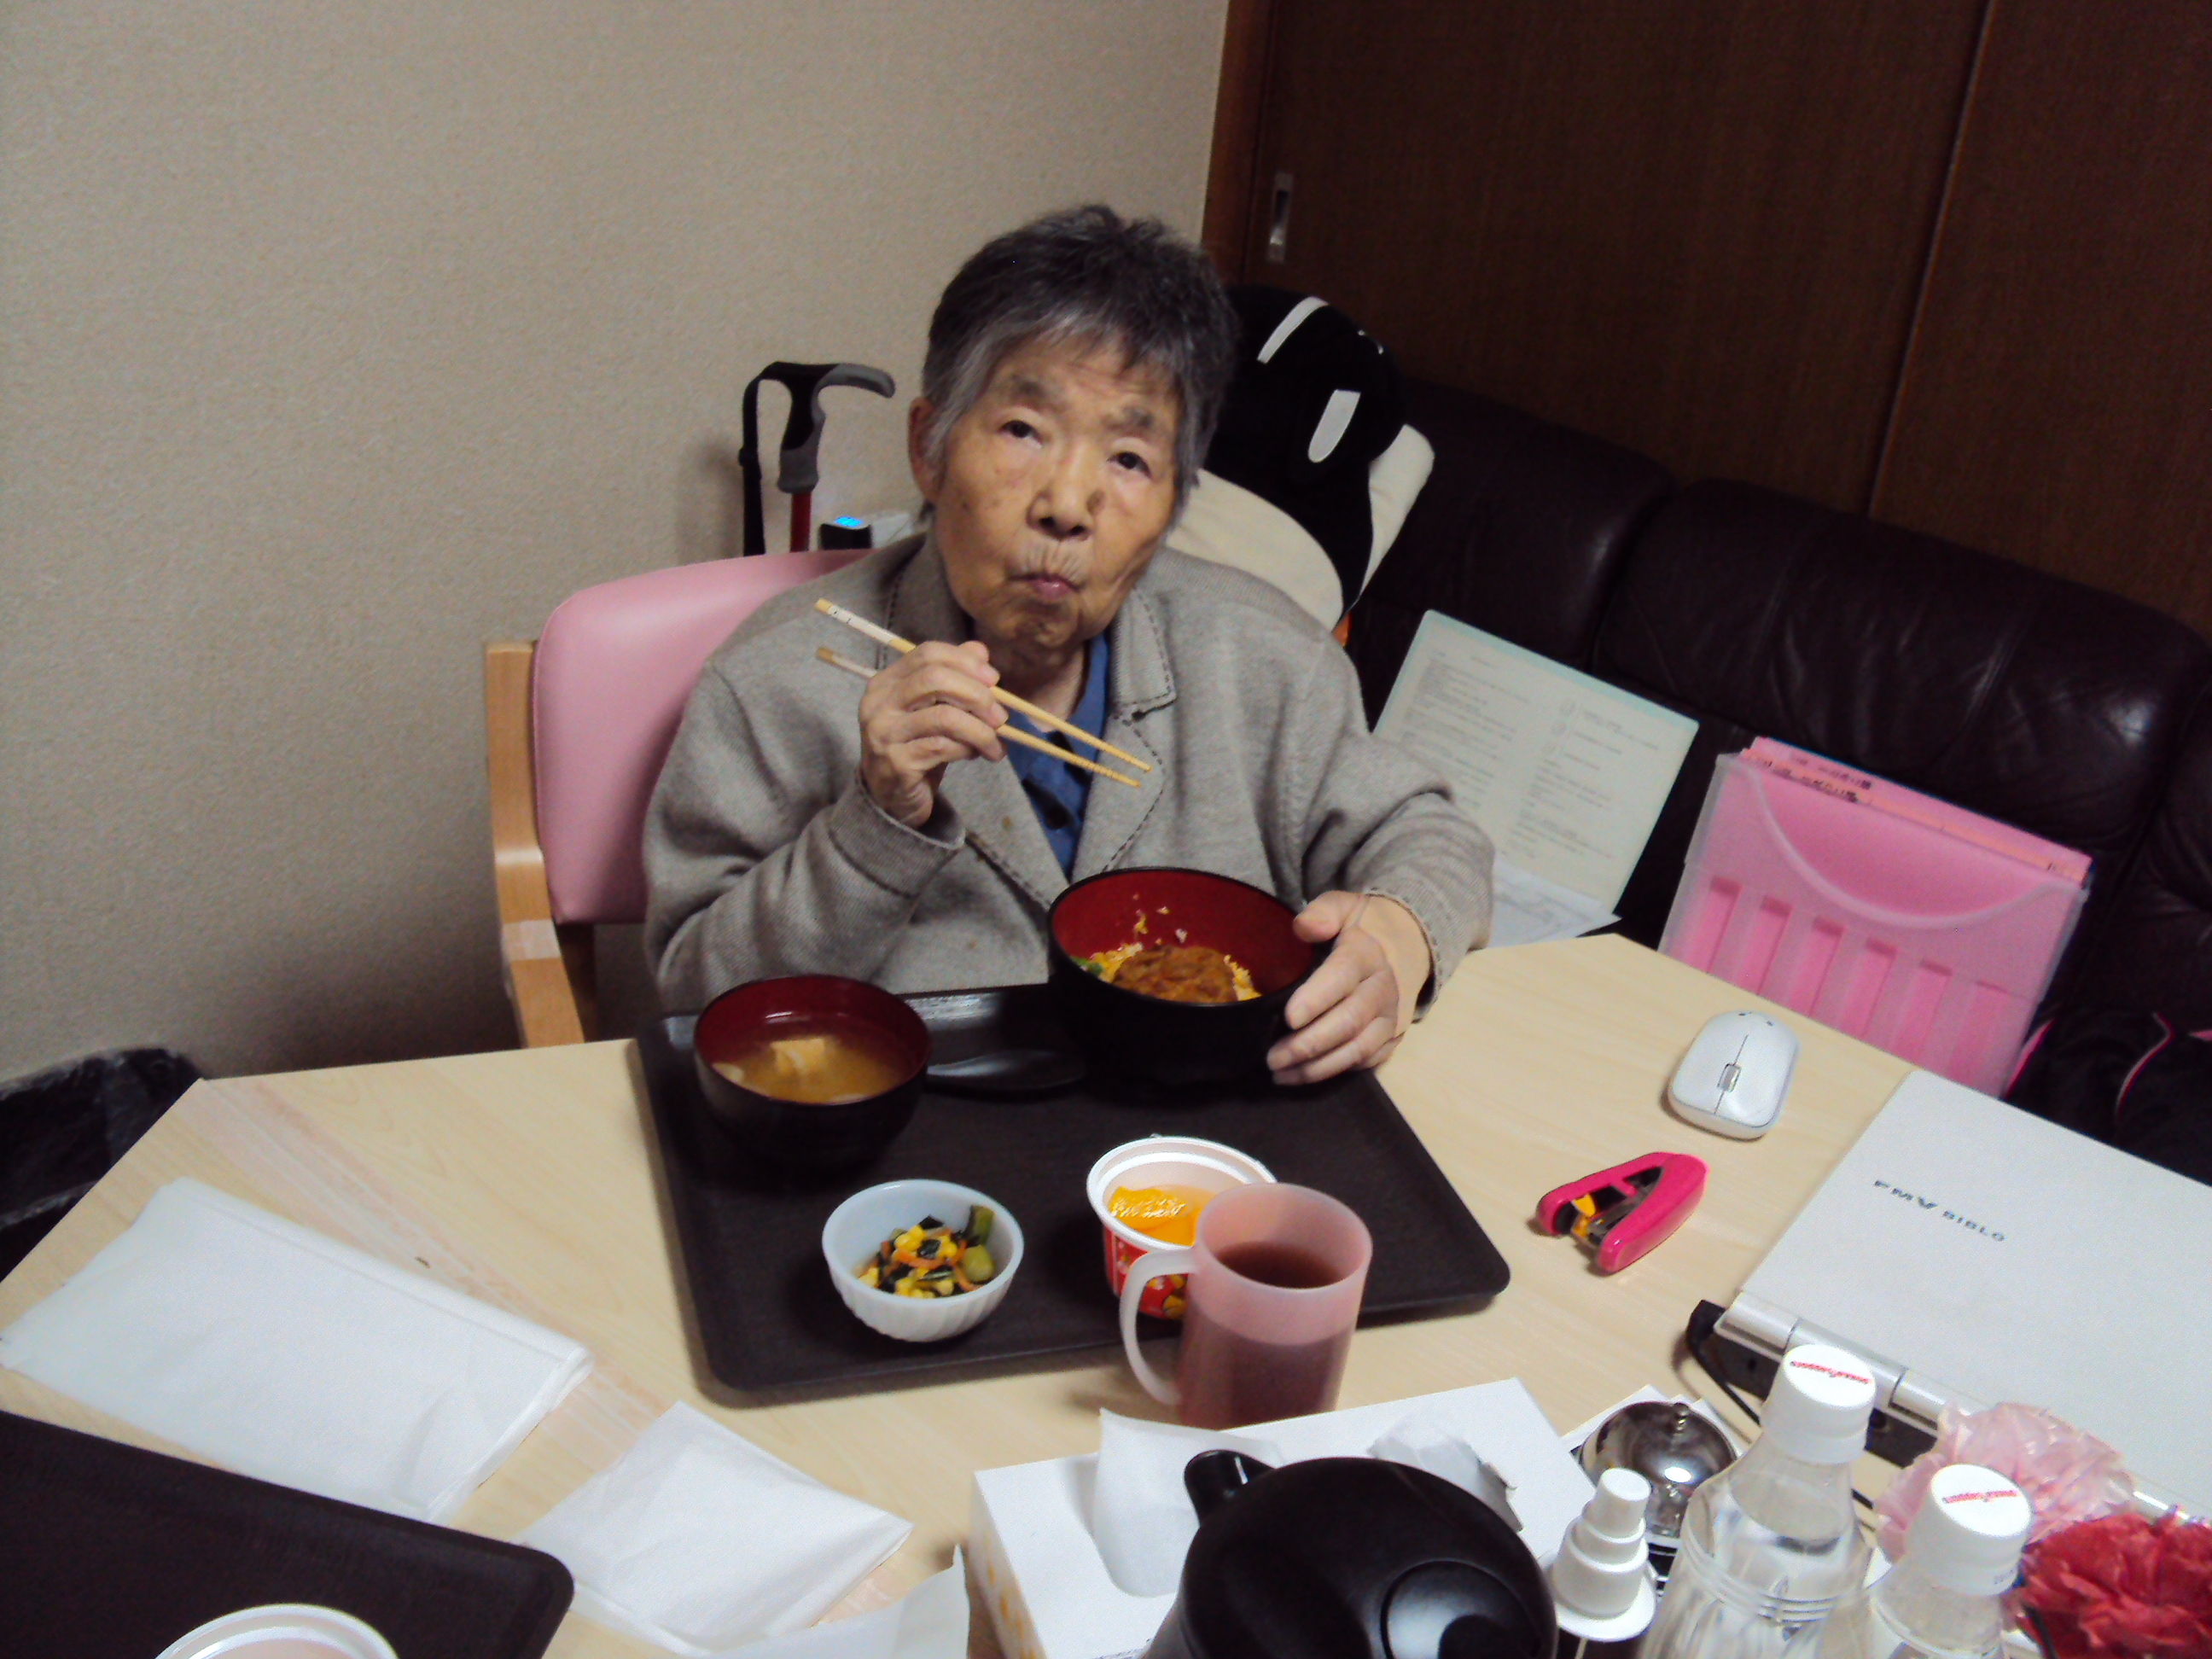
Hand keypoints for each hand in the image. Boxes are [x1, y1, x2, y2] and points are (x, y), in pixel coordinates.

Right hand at [857, 640, 1007, 826]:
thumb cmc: (917, 747)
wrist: (890, 798)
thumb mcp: (935, 709)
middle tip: (1000, 716)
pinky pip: (943, 747)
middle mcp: (879, 703)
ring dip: (980, 730)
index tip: (993, 679)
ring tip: (995, 743)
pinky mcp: (896, 761)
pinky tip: (977, 754)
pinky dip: (968, 749)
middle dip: (977, 695)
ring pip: (944, 716)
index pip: (927, 653)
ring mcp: (884, 732)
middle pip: (935, 679)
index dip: (965, 662)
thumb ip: (955, 678)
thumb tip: (981, 651)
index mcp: (887, 682)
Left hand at [1267, 892, 1431, 1084]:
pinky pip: (1365, 1062)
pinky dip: (1335, 1072)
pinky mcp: (1392, 1038)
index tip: (1289, 1017)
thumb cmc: (1361, 928)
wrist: (1408, 945)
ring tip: (1280, 1075)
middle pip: (1348, 1022)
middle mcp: (1382, 989)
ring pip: (1357, 1050)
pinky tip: (1303, 1076)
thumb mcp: (1343, 907)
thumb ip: (1322, 912)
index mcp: (1366, 955)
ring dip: (1318, 1068)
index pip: (1342, 978)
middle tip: (1272, 1058)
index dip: (1316, 1000)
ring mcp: (1390, 1018)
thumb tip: (1304, 927)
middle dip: (1308, 1044)